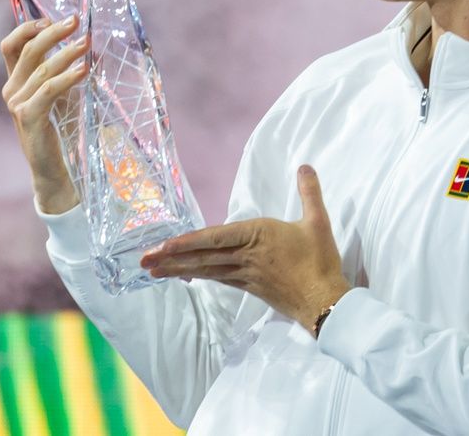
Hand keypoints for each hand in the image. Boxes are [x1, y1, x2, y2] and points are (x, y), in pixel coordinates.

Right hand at [0, 15, 90, 213]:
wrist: (56, 170)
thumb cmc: (62, 130)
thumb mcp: (63, 94)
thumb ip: (65, 70)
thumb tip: (87, 41)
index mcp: (16, 81)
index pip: (11, 46)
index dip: (27, 28)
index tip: (51, 17)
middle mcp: (12, 90)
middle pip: (26, 51)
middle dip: (52, 33)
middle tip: (75, 21)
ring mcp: (17, 104)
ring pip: (40, 69)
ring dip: (66, 53)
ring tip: (86, 43)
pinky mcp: (28, 118)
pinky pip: (48, 90)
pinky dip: (66, 77)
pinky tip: (83, 70)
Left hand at [140, 165, 350, 332]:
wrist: (324, 302)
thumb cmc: (319, 261)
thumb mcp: (318, 222)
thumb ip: (310, 192)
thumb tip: (305, 166)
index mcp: (257, 236)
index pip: (214, 238)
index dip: (187, 242)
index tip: (165, 245)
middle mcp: (245, 256)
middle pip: (202, 257)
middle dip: (171, 259)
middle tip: (144, 261)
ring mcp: (245, 274)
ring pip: (206, 270)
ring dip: (179, 270)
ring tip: (154, 271)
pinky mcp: (250, 287)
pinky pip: (219, 278)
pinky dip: (200, 275)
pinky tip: (188, 276)